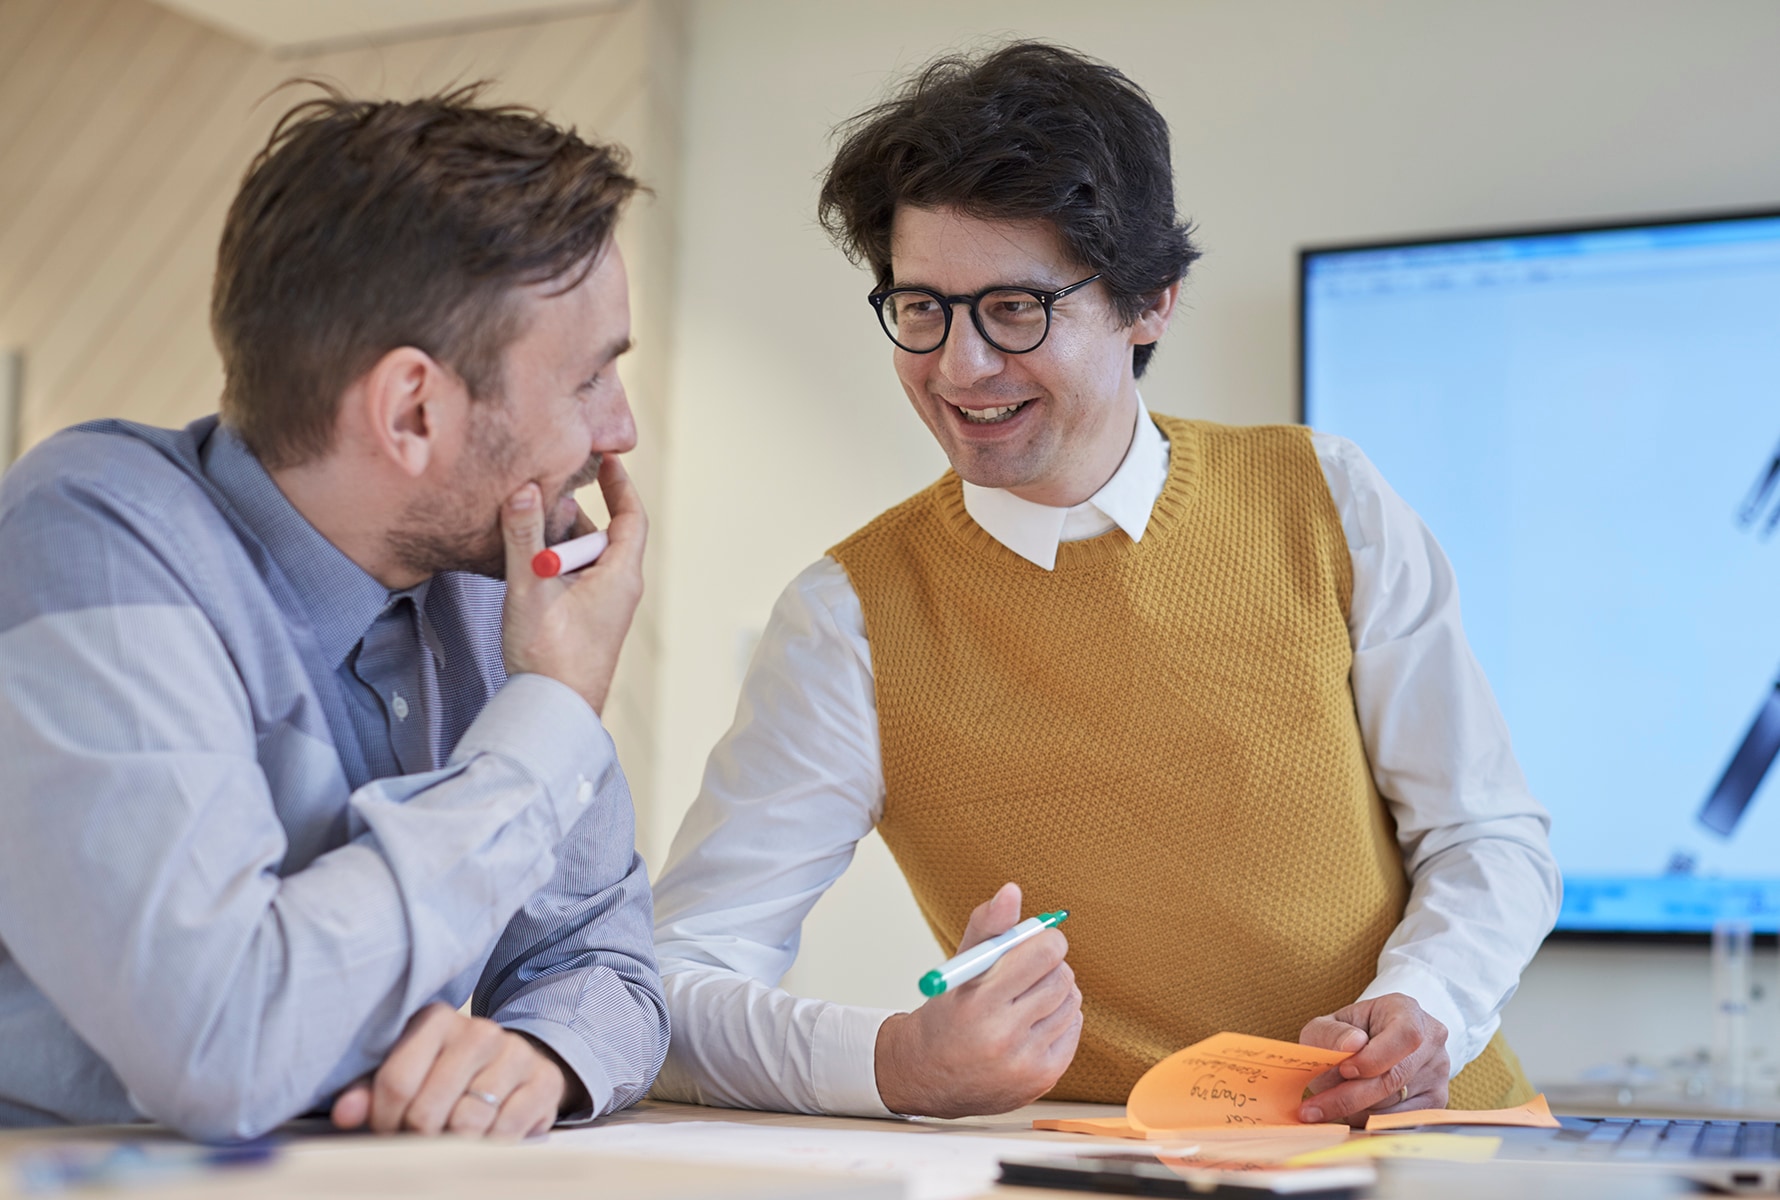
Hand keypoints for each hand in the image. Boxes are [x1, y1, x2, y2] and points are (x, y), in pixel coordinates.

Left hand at [330, 1003, 581, 1137]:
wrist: (512, 1069)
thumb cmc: (445, 1075)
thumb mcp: (404, 1075)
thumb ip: (368, 1092)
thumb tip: (345, 1114)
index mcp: (435, 1020)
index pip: (396, 1083)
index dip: (385, 1121)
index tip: (389, 1131)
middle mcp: (479, 1030)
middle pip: (429, 1110)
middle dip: (418, 1139)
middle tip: (419, 1142)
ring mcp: (515, 1054)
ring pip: (468, 1123)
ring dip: (455, 1145)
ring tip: (452, 1138)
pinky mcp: (543, 1081)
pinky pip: (506, 1130)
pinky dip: (490, 1145)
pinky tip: (485, 1137)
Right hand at [500, 456, 645, 713]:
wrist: (553, 713)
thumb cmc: (550, 656)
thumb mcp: (530, 587)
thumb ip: (523, 536)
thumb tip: (522, 489)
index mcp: (621, 576)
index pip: (632, 517)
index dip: (620, 485)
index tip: (607, 459)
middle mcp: (619, 589)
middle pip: (601, 534)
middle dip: (571, 513)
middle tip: (539, 496)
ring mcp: (603, 607)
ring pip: (584, 557)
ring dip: (557, 540)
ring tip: (523, 527)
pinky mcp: (586, 622)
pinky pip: (574, 579)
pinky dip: (553, 564)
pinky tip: (522, 564)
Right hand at [874, 882, 1081, 1117]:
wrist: (929, 1076)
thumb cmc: (947, 1012)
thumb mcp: (960, 966)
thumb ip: (988, 926)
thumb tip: (1012, 890)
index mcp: (979, 1002)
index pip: (1043, 954)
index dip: (1047, 940)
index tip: (1038, 941)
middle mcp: (1003, 1036)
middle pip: (1061, 977)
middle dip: (1049, 966)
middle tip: (1029, 971)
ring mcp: (1025, 1062)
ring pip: (1071, 1001)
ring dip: (1055, 992)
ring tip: (1026, 1000)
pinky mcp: (1044, 1078)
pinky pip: (1074, 1027)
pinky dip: (1059, 1018)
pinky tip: (1032, 1024)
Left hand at [1297, 993, 1449, 1124]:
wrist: (1370, 1045)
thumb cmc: (1347, 1034)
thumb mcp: (1328, 1024)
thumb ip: (1332, 1032)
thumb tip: (1352, 1045)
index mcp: (1407, 1012)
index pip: (1405, 1036)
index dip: (1375, 1057)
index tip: (1344, 1070)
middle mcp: (1431, 1042)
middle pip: (1396, 1077)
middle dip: (1352, 1095)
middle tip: (1314, 1108)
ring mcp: (1437, 1074)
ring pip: (1397, 1104)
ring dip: (1357, 1110)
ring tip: (1328, 1105)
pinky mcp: (1435, 1102)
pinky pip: (1401, 1121)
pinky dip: (1370, 1121)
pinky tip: (1348, 1114)